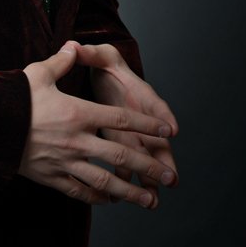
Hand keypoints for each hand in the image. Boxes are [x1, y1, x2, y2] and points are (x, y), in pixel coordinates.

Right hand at [18, 42, 177, 207]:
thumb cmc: (14, 97)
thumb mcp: (38, 73)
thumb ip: (61, 62)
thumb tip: (73, 46)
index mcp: (78, 113)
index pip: (121, 119)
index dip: (146, 124)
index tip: (166, 131)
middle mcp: (76, 140)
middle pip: (120, 155)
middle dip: (148, 166)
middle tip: (170, 176)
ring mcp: (65, 162)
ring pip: (105, 181)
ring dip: (130, 192)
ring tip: (149, 200)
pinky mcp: (51, 177)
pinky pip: (80, 191)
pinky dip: (98, 198)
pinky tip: (111, 200)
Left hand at [74, 41, 178, 197]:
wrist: (101, 73)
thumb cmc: (103, 64)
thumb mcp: (99, 56)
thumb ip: (89, 54)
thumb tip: (74, 46)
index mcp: (138, 91)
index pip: (154, 103)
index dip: (162, 116)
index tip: (171, 129)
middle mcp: (139, 115)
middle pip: (155, 139)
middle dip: (163, 159)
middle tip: (171, 178)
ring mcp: (131, 132)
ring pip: (143, 157)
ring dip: (147, 178)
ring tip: (152, 200)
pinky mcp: (119, 142)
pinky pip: (124, 165)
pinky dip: (125, 181)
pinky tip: (122, 199)